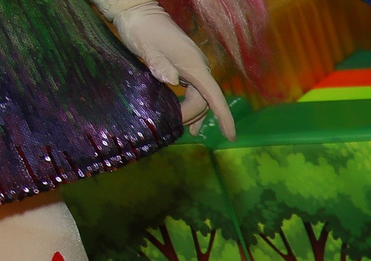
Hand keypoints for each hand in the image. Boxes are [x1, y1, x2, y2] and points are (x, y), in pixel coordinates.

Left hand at [102, 2, 234, 137]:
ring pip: (200, 97)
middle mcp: (199, 68)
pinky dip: (191, 105)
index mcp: (194, 65)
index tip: (231, 137)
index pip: (214, 95)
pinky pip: (194, 91)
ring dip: (194, 113)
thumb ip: (159, 63)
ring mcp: (194, 68)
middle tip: (175, 128)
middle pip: (204, 100)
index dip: (224, 116)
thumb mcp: (146, 47)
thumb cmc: (142, 30)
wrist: (140, 13)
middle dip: (193, 116)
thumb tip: (173, 81)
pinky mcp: (186, 68)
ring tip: (188, 131)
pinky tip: (186, 117)